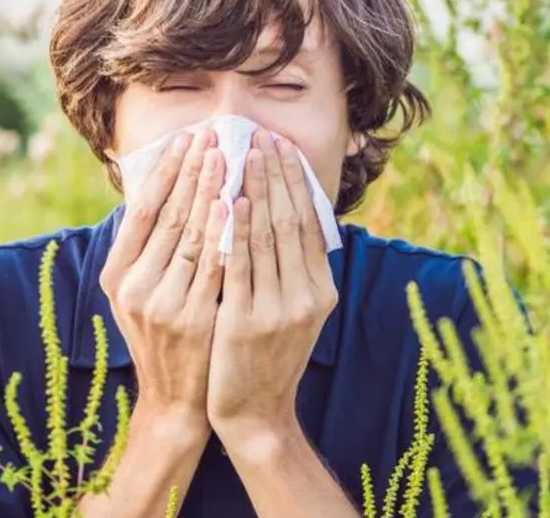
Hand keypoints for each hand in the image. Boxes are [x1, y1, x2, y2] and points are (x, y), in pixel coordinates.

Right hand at [100, 127, 225, 428]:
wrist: (176, 400)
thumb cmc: (165, 336)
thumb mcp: (141, 293)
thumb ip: (149, 249)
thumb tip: (163, 189)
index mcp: (117, 276)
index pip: (142, 211)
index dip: (165, 172)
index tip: (186, 139)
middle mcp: (133, 287)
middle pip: (168, 216)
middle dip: (192, 172)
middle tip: (212, 135)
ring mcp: (162, 304)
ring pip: (191, 236)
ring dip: (211, 191)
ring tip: (228, 156)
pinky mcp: (193, 318)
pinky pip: (214, 265)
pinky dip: (225, 233)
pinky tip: (237, 204)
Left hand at [206, 131, 337, 450]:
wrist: (255, 412)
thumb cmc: (267, 355)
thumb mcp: (295, 312)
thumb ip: (295, 269)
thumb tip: (289, 214)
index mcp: (321, 291)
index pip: (310, 223)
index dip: (296, 182)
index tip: (282, 147)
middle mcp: (307, 297)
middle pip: (291, 221)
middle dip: (276, 175)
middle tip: (262, 137)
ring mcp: (278, 310)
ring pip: (266, 237)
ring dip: (255, 190)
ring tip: (243, 154)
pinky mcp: (245, 321)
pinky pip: (239, 264)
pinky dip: (235, 229)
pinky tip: (228, 201)